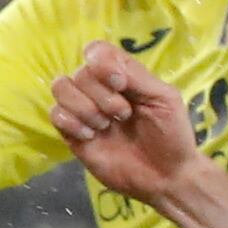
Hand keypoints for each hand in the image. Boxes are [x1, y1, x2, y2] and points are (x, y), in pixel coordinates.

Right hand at [50, 40, 198, 202]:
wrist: (166, 177)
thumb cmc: (171, 134)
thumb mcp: (163, 98)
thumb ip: (136, 75)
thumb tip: (104, 63)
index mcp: (121, 76)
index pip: (96, 50)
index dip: (101, 62)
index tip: (120, 83)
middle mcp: (99, 90)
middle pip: (80, 72)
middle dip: (102, 95)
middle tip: (124, 115)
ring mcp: (84, 112)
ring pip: (61, 88)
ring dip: (84, 107)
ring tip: (105, 126)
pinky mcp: (73, 136)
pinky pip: (56, 115)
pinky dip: (72, 122)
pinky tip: (91, 136)